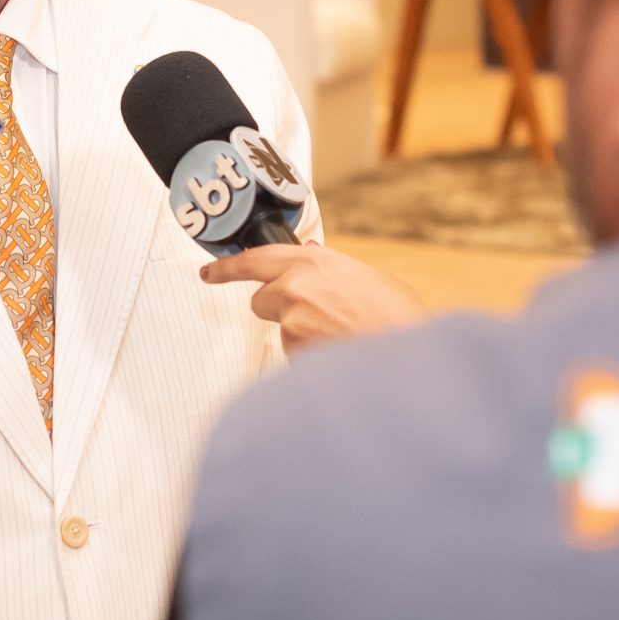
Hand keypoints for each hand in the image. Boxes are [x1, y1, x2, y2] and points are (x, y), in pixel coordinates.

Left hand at [201, 243, 424, 352]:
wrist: (409, 360)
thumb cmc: (399, 320)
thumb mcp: (370, 279)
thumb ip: (333, 270)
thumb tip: (312, 258)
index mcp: (314, 262)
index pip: (255, 259)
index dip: (229, 267)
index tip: (209, 271)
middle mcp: (295, 287)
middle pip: (261, 301)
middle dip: (280, 311)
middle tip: (312, 320)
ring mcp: (291, 322)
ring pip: (283, 334)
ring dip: (304, 339)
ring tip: (344, 341)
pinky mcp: (292, 353)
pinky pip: (294, 359)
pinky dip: (312, 361)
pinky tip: (341, 357)